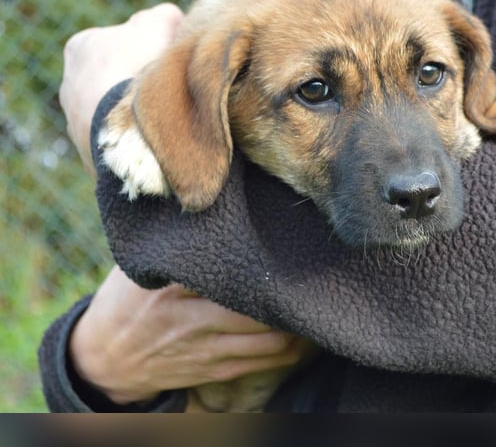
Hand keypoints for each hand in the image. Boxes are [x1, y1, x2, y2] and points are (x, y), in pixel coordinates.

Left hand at [59, 3, 183, 174]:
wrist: (122, 130)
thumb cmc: (136, 70)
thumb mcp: (157, 24)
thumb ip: (163, 16)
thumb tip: (171, 19)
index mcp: (81, 47)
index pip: (123, 40)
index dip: (150, 45)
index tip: (168, 57)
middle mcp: (70, 84)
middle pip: (118, 77)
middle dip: (141, 81)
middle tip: (168, 88)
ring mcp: (77, 122)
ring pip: (118, 111)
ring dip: (138, 113)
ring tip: (165, 117)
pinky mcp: (92, 153)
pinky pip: (122, 140)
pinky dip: (136, 138)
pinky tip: (154, 138)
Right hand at [69, 265, 311, 406]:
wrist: (105, 358)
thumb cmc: (129, 299)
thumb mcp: (143, 266)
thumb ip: (178, 245)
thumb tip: (217, 205)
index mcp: (171, 288)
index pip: (228, 272)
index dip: (263, 261)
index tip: (286, 243)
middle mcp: (191, 320)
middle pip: (258, 308)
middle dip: (288, 292)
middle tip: (308, 271)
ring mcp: (205, 349)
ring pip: (271, 340)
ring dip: (297, 322)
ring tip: (310, 299)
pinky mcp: (215, 370)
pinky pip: (266, 363)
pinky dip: (291, 347)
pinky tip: (301, 328)